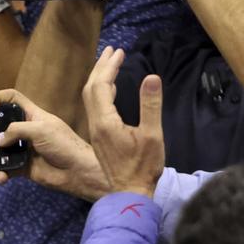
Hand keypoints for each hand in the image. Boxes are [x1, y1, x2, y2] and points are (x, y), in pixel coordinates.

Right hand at [0, 89, 110, 200]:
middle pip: (1, 124)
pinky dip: (0, 173)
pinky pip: (5, 169)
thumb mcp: (41, 129)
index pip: (12, 99)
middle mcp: (25, 130)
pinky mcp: (22, 167)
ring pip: (0, 149)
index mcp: (32, 115)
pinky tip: (0, 177)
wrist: (78, 172)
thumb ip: (17, 130)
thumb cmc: (64, 144)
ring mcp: (23, 149)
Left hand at [82, 47, 163, 197]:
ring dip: (99, 78)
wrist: (130, 193)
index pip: (101, 86)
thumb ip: (151, 105)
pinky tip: (111, 89)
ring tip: (110, 63)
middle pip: (91, 89)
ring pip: (90, 99)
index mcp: (106, 122)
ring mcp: (96, 132)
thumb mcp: (153, 136)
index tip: (119, 52)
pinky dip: (101, 92)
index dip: (109, 67)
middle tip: (112, 51)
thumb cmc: (144, 167)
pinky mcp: (100, 138)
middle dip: (100, 68)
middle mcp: (96, 125)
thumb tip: (152, 77)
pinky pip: (95, 108)